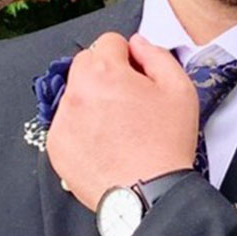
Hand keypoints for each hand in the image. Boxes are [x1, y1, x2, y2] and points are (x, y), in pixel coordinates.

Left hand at [47, 33, 197, 210]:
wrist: (150, 195)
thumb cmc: (167, 143)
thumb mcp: (179, 89)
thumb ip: (157, 55)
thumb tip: (138, 44)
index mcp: (106, 72)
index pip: (108, 41)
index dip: (128, 55)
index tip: (137, 74)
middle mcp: (77, 92)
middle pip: (86, 63)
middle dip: (106, 73)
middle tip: (128, 98)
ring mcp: (63, 121)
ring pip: (75, 93)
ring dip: (92, 99)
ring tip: (118, 125)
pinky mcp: (56, 147)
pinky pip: (66, 123)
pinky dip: (82, 127)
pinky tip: (106, 142)